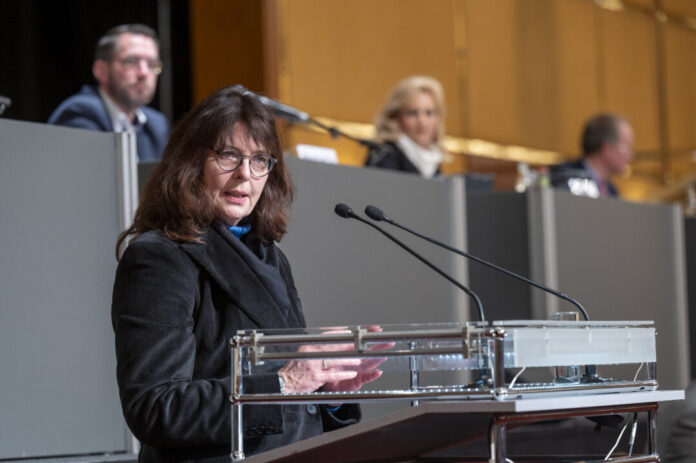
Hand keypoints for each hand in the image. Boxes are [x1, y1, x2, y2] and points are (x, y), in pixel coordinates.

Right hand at [277, 326, 393, 393]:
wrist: (283, 384)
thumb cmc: (296, 369)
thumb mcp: (305, 353)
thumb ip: (320, 347)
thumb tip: (337, 338)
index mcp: (310, 345)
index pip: (329, 336)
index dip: (343, 333)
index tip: (355, 331)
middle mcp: (310, 353)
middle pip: (334, 345)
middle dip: (350, 343)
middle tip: (363, 342)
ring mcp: (312, 365)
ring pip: (334, 359)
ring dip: (348, 359)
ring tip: (358, 360)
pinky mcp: (315, 377)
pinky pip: (332, 374)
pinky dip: (343, 374)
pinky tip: (352, 373)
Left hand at [322, 325, 394, 391]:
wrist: (327, 384)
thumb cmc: (331, 369)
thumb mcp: (334, 354)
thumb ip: (339, 344)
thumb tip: (345, 332)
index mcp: (353, 354)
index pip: (363, 343)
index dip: (370, 336)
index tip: (377, 330)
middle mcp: (358, 362)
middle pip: (372, 352)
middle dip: (381, 347)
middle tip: (389, 342)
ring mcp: (359, 372)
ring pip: (371, 364)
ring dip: (378, 360)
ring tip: (384, 355)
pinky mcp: (358, 382)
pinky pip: (366, 378)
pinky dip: (372, 376)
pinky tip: (378, 372)